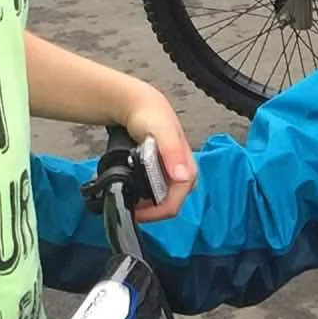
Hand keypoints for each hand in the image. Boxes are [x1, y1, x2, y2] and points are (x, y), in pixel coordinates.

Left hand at [112, 86, 198, 220]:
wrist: (139, 105)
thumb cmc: (152, 116)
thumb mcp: (161, 132)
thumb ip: (172, 152)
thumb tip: (183, 177)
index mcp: (188, 169)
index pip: (174, 204)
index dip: (154, 212)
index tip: (135, 211)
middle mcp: (183, 175)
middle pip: (168, 205)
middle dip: (149, 210)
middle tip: (129, 205)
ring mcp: (173, 175)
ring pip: (161, 201)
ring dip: (146, 204)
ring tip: (129, 198)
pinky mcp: (163, 174)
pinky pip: (156, 193)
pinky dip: (143, 195)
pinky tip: (133, 190)